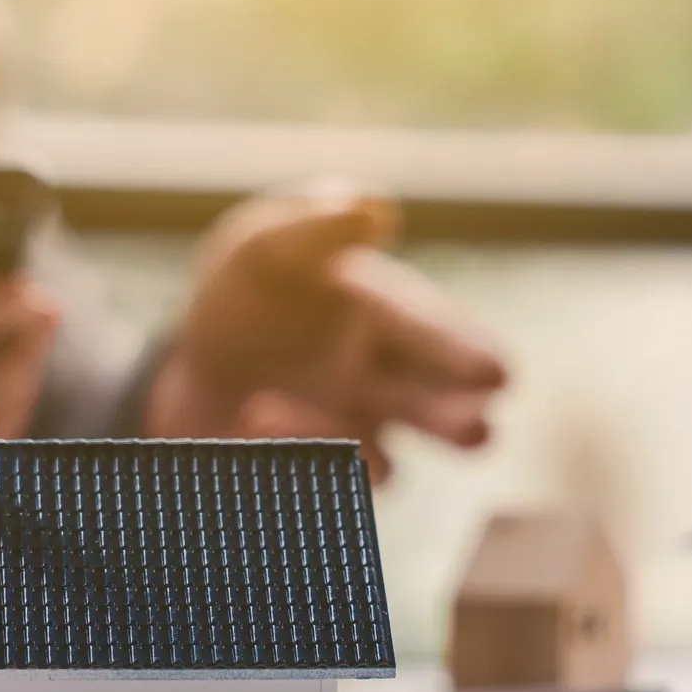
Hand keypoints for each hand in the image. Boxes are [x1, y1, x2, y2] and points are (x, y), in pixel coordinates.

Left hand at [144, 186, 505, 478]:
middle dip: (460, 424)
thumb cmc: (255, 286)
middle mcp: (390, 388)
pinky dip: (288, 458)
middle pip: (450, 418)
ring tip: (270, 407)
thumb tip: (376, 206)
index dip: (471, 356)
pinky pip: (317, 486)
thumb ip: (318, 222)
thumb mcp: (269, 240)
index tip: (495, 373)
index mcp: (396, 322)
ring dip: (347, 447)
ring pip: (382, 465)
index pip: (448, 340)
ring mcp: (354, 439)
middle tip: (472, 430)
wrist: (196, 354)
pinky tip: (252, 415)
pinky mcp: (310, 477)